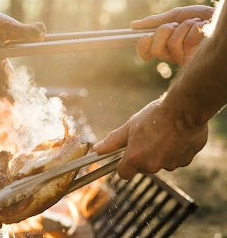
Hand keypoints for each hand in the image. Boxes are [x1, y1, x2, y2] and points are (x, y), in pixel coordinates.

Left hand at [93, 98, 207, 179]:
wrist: (185, 109)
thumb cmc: (155, 116)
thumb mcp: (130, 126)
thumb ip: (113, 141)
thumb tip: (97, 150)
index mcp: (135, 158)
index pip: (124, 173)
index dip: (124, 165)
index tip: (127, 156)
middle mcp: (152, 165)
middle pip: (143, 167)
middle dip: (144, 156)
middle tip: (147, 137)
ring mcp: (170, 164)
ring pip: (161, 163)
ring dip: (161, 153)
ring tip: (163, 134)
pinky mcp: (186, 161)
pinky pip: (177, 160)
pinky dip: (176, 151)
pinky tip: (176, 136)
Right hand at [131, 5, 214, 65]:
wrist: (218, 18)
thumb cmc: (200, 18)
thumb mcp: (175, 16)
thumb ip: (156, 21)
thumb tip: (133, 25)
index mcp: (164, 46)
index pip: (145, 53)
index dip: (142, 46)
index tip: (145, 37)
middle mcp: (171, 55)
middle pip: (155, 49)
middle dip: (165, 31)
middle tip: (176, 26)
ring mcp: (183, 58)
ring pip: (172, 43)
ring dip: (184, 27)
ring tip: (194, 25)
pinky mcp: (195, 57)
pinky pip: (187, 41)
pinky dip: (195, 28)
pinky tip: (202, 30)